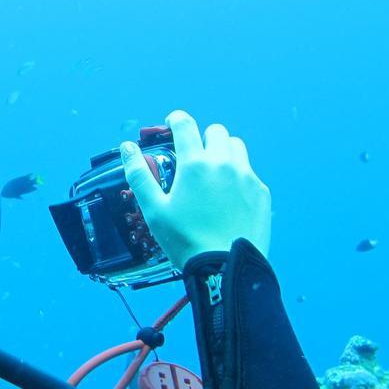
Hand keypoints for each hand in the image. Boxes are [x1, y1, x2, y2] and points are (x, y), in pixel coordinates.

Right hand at [121, 110, 271, 266]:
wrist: (227, 268)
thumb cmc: (185, 240)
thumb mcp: (154, 210)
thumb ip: (139, 175)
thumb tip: (127, 147)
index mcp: (195, 164)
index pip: (186, 125)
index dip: (177, 119)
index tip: (173, 123)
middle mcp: (223, 163)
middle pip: (216, 132)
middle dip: (203, 137)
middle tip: (193, 156)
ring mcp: (247, 177)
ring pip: (237, 147)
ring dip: (224, 151)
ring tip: (214, 172)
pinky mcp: (261, 193)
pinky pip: (250, 172)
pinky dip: (238, 176)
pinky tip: (229, 196)